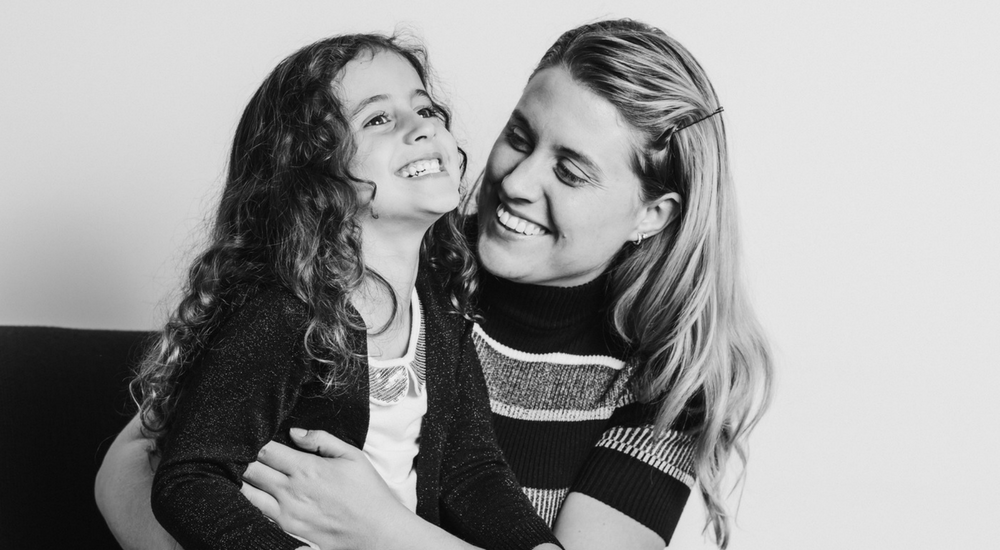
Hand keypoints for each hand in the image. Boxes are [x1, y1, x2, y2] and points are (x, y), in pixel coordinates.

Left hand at [241, 428, 409, 549]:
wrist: (377, 531)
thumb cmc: (368, 492)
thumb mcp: (352, 456)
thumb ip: (321, 439)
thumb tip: (294, 432)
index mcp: (306, 468)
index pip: (265, 450)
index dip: (255, 441)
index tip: (255, 437)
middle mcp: (291, 491)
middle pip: (250, 470)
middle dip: (244, 459)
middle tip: (244, 452)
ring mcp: (286, 513)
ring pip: (247, 492)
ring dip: (243, 480)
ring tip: (244, 470)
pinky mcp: (286, 529)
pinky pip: (257, 512)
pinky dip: (251, 499)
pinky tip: (255, 492)